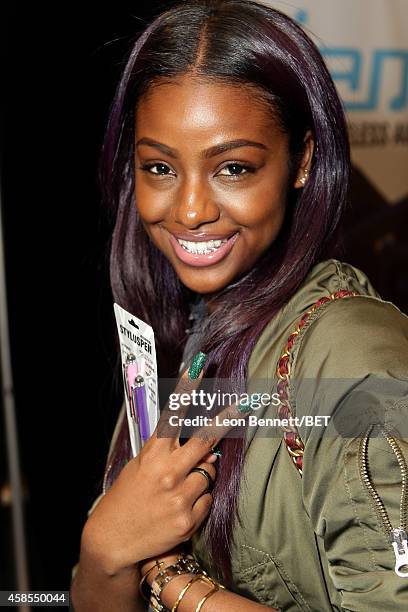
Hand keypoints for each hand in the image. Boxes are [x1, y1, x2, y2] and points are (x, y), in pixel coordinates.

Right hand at [81, 358, 251, 575]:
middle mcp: (167, 472)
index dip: (187, 388)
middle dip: (227, 420)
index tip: (199, 366)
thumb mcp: (139, 467)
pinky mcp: (188, 519)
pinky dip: (199, 501)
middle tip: (247, 404)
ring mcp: (179, 496)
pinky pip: (208, 499)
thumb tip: (208, 450)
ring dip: (202, 475)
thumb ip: (169, 454)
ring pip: (210, 473)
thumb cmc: (126, 498)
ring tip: (177, 489)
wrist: (112, 541)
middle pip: (206, 440)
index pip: (173, 414)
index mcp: (152, 455)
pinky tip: (178, 507)